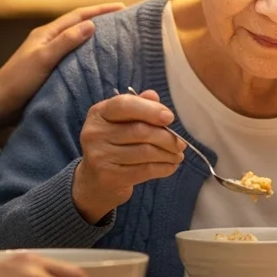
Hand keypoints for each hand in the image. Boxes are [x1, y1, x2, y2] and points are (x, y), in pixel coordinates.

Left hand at [0, 3, 123, 128]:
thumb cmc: (17, 82)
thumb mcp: (43, 59)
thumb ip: (66, 41)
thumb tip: (91, 24)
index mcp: (46, 34)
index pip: (78, 16)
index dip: (100, 10)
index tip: (122, 7)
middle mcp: (48, 42)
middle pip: (78, 26)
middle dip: (101, 20)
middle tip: (123, 22)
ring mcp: (49, 57)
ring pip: (77, 42)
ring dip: (95, 38)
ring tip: (117, 41)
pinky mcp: (50, 72)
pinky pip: (74, 59)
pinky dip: (88, 57)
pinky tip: (99, 64)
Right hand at [72, 89, 186, 222]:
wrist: (95, 180)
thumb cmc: (114, 145)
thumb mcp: (121, 122)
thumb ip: (138, 107)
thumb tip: (154, 96)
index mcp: (98, 113)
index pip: (124, 105)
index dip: (150, 110)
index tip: (170, 117)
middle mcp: (94, 133)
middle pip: (140, 131)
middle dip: (166, 137)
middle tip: (181, 144)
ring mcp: (99, 156)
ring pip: (145, 152)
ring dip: (168, 154)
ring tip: (178, 155)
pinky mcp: (109, 176)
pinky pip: (144, 170)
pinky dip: (163, 168)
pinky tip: (171, 166)